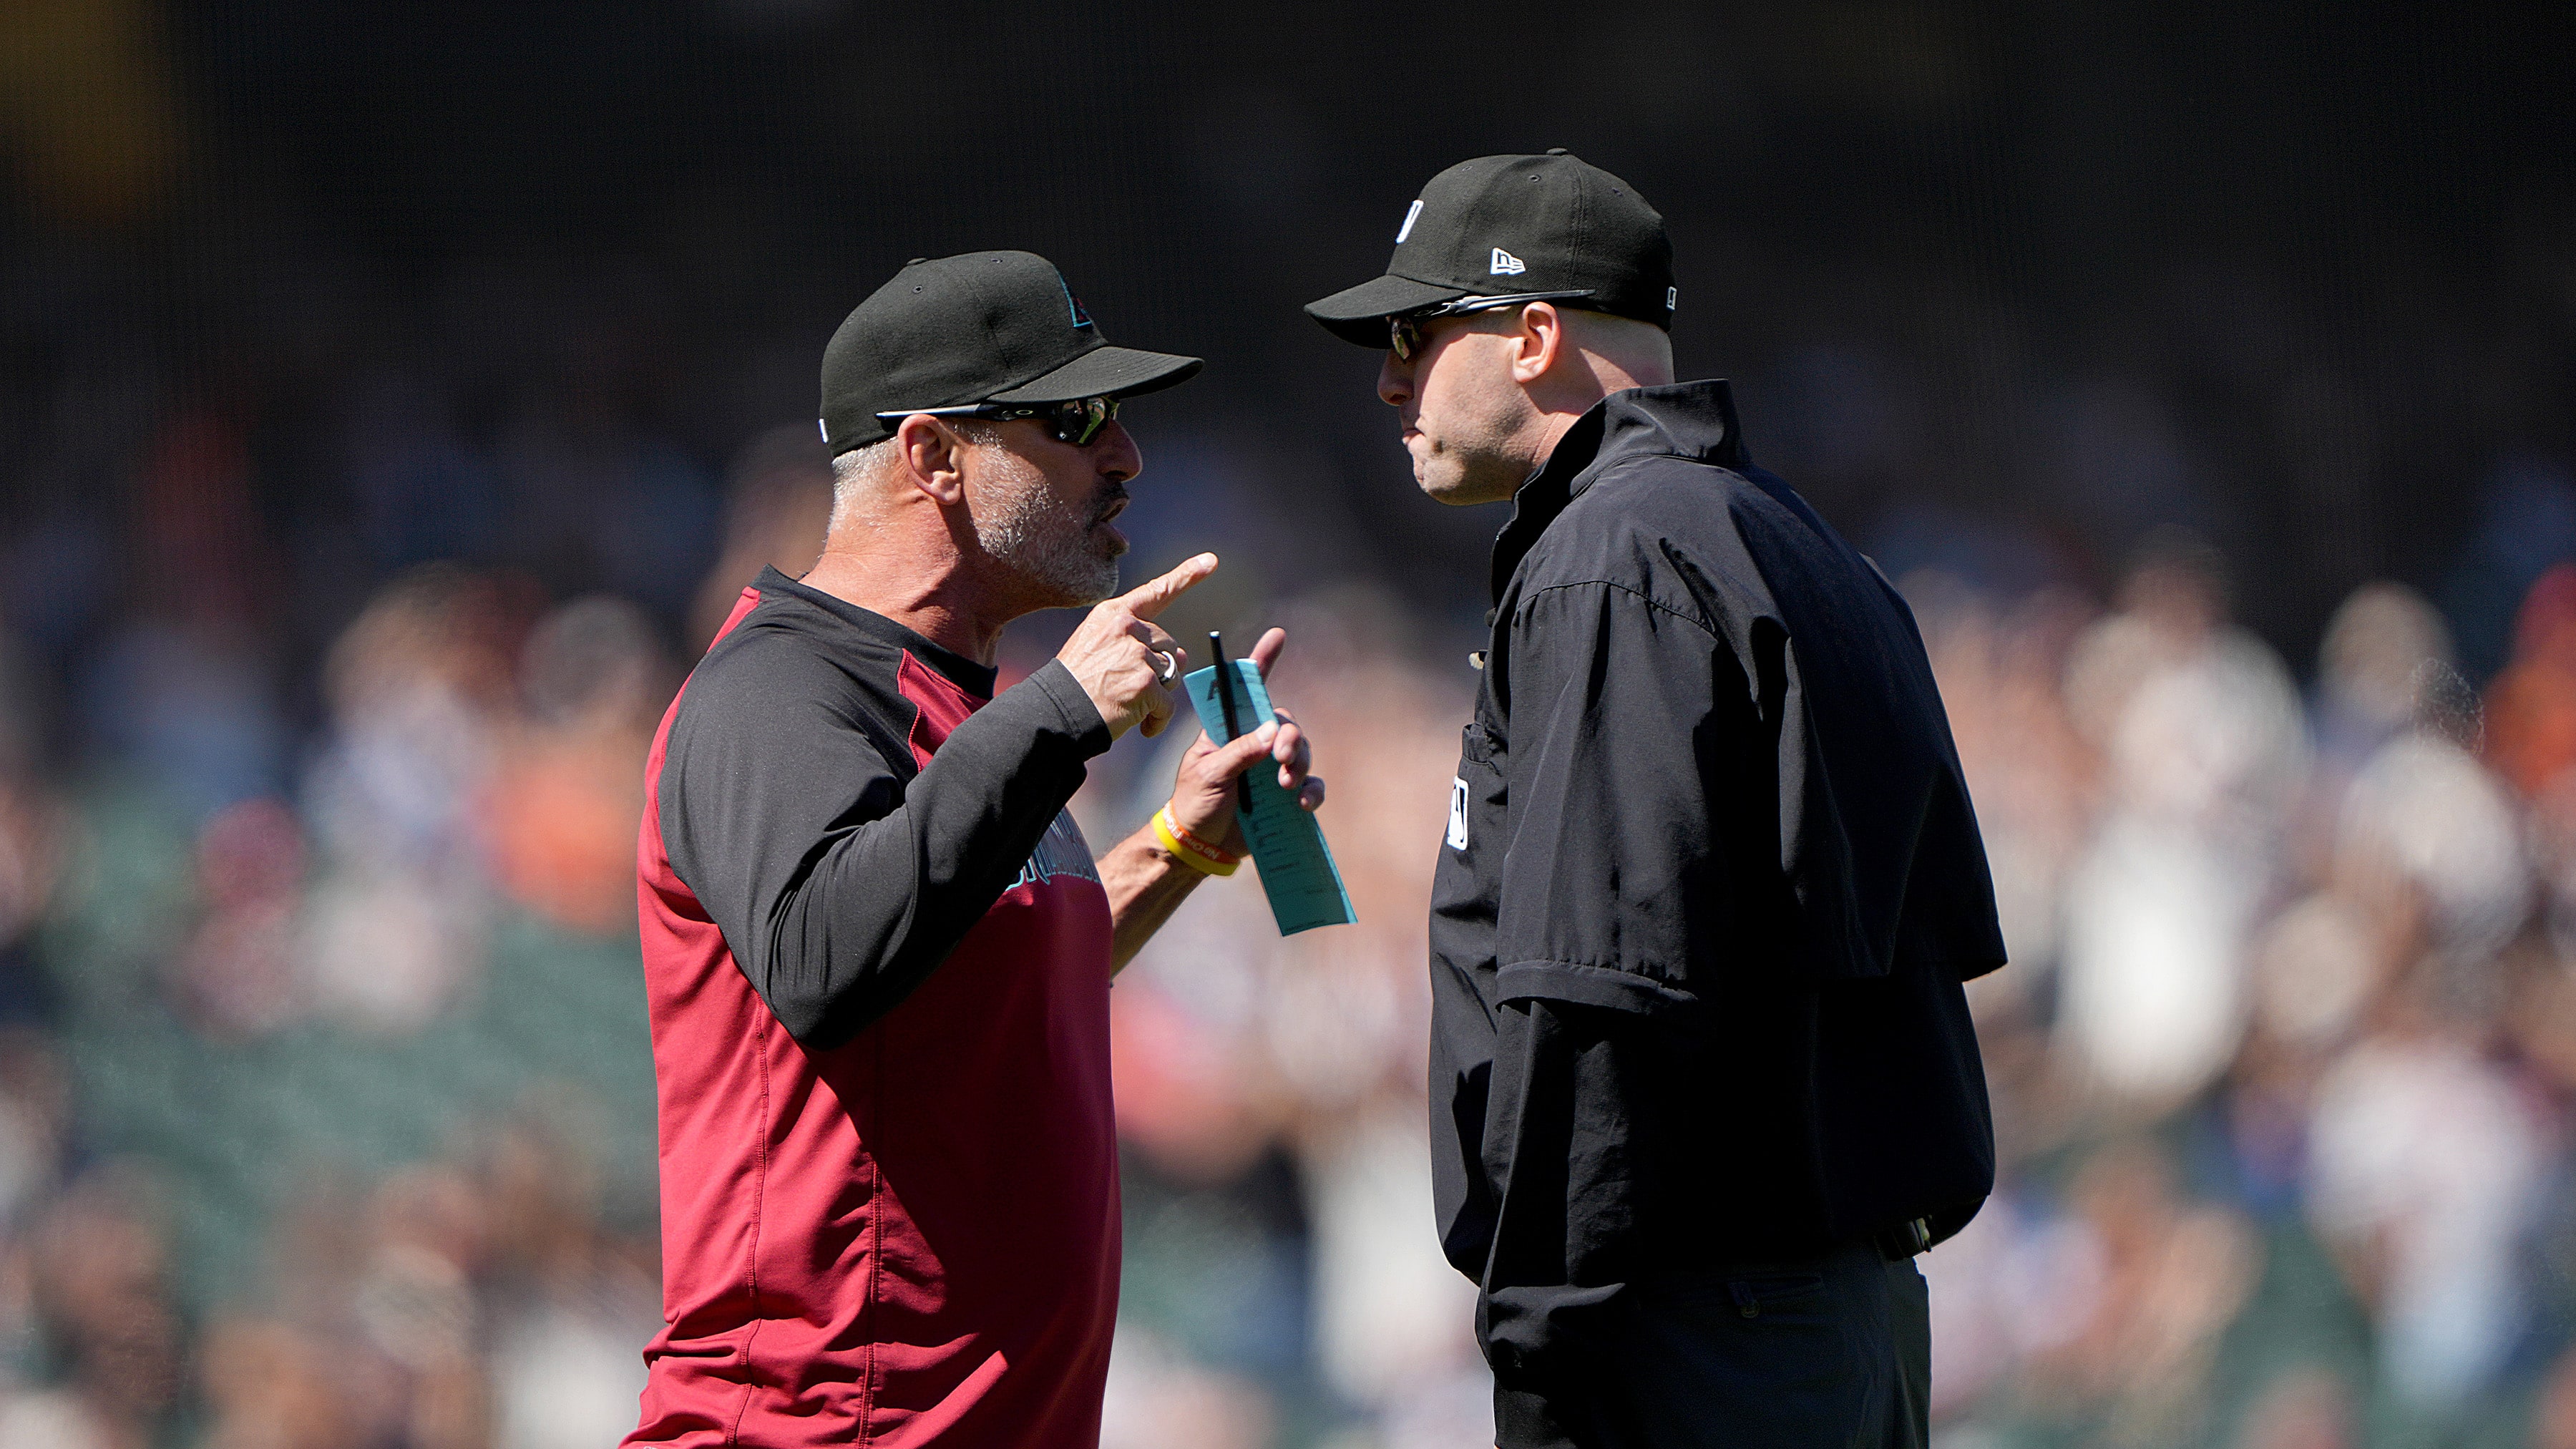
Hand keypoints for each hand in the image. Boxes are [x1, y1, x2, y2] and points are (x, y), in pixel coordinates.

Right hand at [1057, 554, 1216, 738]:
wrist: (1056, 712)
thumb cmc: (1077, 683)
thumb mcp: (1099, 649)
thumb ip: (1140, 644)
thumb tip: (1182, 655)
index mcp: (1113, 615)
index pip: (1155, 592)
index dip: (1187, 576)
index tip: (1210, 561)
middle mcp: (1127, 628)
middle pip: (1168, 645)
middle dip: (1157, 668)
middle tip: (1127, 686)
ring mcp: (1137, 654)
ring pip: (1171, 674)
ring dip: (1156, 693)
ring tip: (1126, 702)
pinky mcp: (1146, 683)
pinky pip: (1167, 704)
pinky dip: (1158, 719)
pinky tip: (1140, 724)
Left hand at [1164, 626, 1325, 854]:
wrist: (1199, 847)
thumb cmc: (1194, 804)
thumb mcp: (1208, 775)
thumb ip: (1238, 753)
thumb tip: (1271, 732)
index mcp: (1229, 731)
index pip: (1247, 691)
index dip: (1263, 662)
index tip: (1277, 636)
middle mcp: (1253, 744)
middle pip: (1284, 724)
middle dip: (1289, 737)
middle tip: (1281, 757)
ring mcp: (1270, 770)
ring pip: (1301, 752)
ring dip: (1299, 763)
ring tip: (1286, 784)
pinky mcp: (1284, 797)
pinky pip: (1309, 785)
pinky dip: (1311, 792)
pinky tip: (1302, 803)